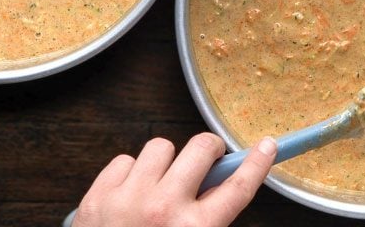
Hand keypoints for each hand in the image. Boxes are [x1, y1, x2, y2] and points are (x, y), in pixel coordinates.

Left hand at [73, 133, 277, 226]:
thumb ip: (209, 221)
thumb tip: (218, 184)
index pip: (237, 187)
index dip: (256, 163)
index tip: (265, 146)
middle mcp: (163, 208)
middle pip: (201, 148)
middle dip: (208, 150)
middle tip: (206, 159)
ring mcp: (128, 197)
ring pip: (160, 147)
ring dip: (165, 162)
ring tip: (159, 184)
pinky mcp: (99, 194)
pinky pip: (124, 160)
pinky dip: (130, 173)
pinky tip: (130, 193)